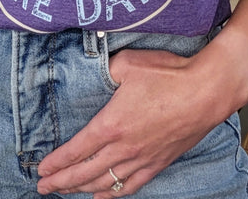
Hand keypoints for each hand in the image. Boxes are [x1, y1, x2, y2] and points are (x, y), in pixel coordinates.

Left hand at [35, 43, 245, 197]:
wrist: (206, 91)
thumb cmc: (169, 75)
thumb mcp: (129, 63)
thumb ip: (107, 69)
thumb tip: (96, 69)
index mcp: (111, 124)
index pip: (76, 150)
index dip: (56, 163)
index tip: (41, 170)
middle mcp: (123, 148)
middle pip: (85, 172)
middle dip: (61, 182)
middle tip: (43, 187)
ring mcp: (142, 159)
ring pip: (105, 183)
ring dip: (82, 190)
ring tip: (65, 192)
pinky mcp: (159, 163)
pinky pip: (131, 186)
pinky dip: (113, 195)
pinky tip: (103, 197)